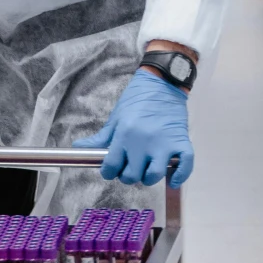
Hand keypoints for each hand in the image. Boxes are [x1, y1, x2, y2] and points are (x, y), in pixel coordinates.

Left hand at [76, 70, 193, 187]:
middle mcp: (144, 142)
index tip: (111, 170)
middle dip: (128, 176)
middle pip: (132, 175)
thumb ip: (100, 138)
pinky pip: (184, 166)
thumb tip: (78, 148)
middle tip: (130, 169)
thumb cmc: (137, 99)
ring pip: (154, 175)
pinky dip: (179, 176)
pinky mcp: (181, 142)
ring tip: (147, 171)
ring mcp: (164, 143)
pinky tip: (172, 180)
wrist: (163, 82)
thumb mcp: (116, 118)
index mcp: (124, 135)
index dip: (109, 172)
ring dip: (149, 178)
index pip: (112, 166)